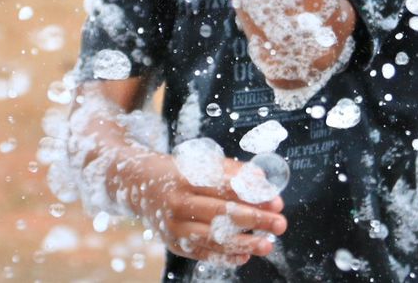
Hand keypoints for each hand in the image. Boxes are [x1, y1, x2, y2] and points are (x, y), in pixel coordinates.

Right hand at [120, 151, 287, 265]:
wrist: (137, 183)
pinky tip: (245, 254)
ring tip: (268, 245)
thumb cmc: (178, 170)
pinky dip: (226, 256)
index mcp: (186, 177)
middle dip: (255, 220)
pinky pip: (203, 253)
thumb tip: (263, 184)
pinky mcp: (173, 243)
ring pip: (213, 239)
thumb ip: (233, 172)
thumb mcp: (201, 162)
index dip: (252, 195)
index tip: (276, 201)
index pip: (225, 188)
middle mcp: (177, 203)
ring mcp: (173, 227)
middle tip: (280, 223)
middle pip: (221, 214)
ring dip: (244, 244)